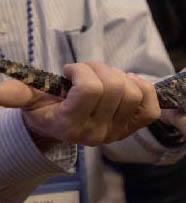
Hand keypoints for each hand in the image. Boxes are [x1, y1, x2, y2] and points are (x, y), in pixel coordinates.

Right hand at [0, 62, 160, 145]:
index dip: (83, 71)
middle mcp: (98, 133)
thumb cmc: (51, 110)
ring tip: (106, 79)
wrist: (67, 128)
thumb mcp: (32, 101)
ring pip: (134, 92)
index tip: (73, 72)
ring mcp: (119, 132)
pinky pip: (151, 106)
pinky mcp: (133, 128)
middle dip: (101, 69)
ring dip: (121, 76)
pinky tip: (128, 85)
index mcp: (71, 125)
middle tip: (90, 73)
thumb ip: (17, 95)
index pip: (90, 89)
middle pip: (115, 87)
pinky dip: (143, 88)